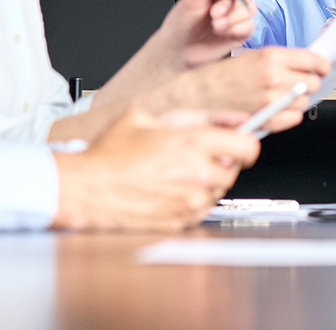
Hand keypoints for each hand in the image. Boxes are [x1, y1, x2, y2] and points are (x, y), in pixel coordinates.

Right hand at [51, 107, 260, 230]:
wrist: (87, 189)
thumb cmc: (111, 153)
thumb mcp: (148, 116)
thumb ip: (198, 115)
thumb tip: (232, 118)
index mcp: (194, 143)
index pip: (248, 147)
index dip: (245, 144)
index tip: (238, 144)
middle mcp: (198, 174)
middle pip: (234, 170)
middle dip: (220, 162)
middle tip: (195, 157)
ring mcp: (190, 201)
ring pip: (218, 190)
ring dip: (206, 182)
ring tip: (175, 173)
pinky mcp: (181, 221)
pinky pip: (201, 209)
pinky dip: (192, 200)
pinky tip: (168, 190)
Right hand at [151, 47, 329, 135]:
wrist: (197, 96)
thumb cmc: (219, 76)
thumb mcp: (251, 56)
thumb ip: (280, 60)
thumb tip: (306, 64)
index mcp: (271, 57)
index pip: (314, 61)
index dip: (320, 64)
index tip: (322, 66)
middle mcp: (274, 78)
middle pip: (313, 82)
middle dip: (308, 81)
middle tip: (298, 79)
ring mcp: (271, 101)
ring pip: (305, 101)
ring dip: (298, 98)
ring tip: (281, 94)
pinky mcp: (267, 119)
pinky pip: (294, 118)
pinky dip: (290, 114)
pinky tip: (277, 107)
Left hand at [155, 0, 257, 69]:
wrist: (178, 52)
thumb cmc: (180, 24)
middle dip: (231, 3)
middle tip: (214, 12)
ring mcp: (237, 14)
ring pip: (250, 9)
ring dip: (232, 18)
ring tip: (214, 25)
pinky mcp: (241, 31)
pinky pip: (249, 26)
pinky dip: (235, 30)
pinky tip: (221, 32)